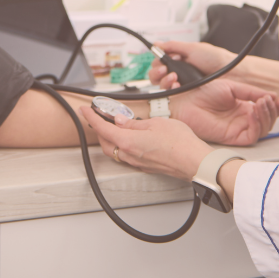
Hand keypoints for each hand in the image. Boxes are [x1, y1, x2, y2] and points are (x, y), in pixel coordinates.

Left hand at [79, 106, 211, 179]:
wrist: (194, 162)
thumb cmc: (179, 143)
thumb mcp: (156, 123)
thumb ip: (135, 123)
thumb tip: (121, 121)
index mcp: (128, 141)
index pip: (102, 129)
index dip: (91, 118)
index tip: (84, 111)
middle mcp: (129, 154)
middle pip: (105, 142)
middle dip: (98, 129)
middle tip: (98, 117)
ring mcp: (137, 162)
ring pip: (114, 150)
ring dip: (109, 138)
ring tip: (113, 126)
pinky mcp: (145, 166)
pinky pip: (126, 155)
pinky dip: (121, 145)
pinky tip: (129, 138)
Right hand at [148, 41, 236, 88]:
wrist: (231, 73)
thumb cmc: (215, 59)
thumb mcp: (193, 48)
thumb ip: (173, 46)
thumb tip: (157, 43)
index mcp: (180, 58)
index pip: (160, 61)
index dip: (158, 62)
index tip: (162, 61)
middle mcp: (180, 70)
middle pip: (158, 74)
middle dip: (157, 72)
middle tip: (165, 70)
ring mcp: (183, 83)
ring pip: (163, 84)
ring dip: (163, 80)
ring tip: (173, 77)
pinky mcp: (188, 93)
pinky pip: (172, 93)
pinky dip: (171, 88)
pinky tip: (177, 85)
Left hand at [171, 79, 278, 145]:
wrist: (186, 100)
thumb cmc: (202, 93)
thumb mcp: (231, 87)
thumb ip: (251, 92)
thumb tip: (270, 95)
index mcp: (243, 108)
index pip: (266, 111)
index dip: (275, 106)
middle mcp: (242, 120)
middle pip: (268, 121)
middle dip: (273, 111)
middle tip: (271, 100)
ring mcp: (239, 129)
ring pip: (263, 129)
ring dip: (266, 116)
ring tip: (262, 103)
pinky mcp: (233, 138)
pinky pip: (252, 135)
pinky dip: (256, 124)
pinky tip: (252, 112)